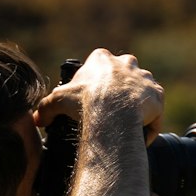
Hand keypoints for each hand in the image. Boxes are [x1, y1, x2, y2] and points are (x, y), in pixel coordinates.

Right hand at [34, 49, 164, 140]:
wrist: (113, 113)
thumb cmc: (85, 101)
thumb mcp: (57, 101)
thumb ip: (46, 108)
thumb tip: (37, 119)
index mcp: (102, 59)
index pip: (99, 66)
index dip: (95, 84)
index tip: (90, 100)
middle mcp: (127, 63)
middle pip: (123, 76)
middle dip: (118, 91)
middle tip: (108, 112)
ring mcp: (145, 78)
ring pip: (140, 93)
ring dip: (135, 107)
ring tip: (124, 126)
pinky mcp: (158, 96)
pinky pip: (154, 113)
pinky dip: (148, 124)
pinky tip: (138, 136)